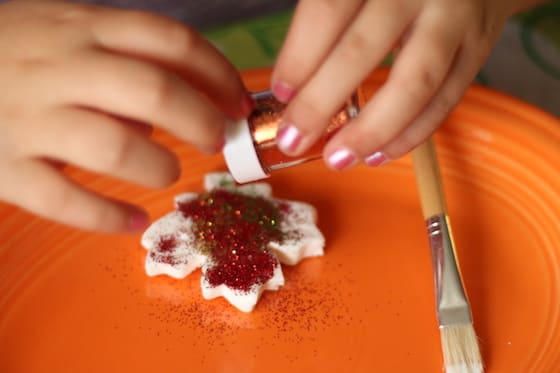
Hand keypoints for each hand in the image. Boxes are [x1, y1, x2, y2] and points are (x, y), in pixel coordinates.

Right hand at [0, 0, 251, 231]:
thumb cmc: (8, 50)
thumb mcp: (64, 30)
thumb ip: (122, 58)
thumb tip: (181, 104)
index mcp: (82, 26)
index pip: (172, 41)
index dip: (218, 74)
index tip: (238, 101)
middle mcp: (59, 65)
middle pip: (153, 89)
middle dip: (200, 120)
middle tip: (215, 140)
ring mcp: (27, 116)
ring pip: (112, 144)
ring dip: (157, 167)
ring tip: (167, 175)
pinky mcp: (2, 166)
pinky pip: (63, 199)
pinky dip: (107, 217)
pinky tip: (131, 223)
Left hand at [271, 0, 539, 169]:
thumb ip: (328, 19)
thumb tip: (292, 87)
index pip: (328, 11)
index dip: (300, 56)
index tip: (281, 93)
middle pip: (363, 50)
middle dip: (321, 102)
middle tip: (292, 140)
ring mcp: (455, 17)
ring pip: (413, 83)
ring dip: (371, 130)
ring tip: (338, 159)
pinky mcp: (479, 45)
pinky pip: (447, 99)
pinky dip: (412, 134)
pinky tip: (378, 154)